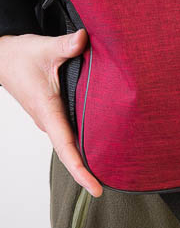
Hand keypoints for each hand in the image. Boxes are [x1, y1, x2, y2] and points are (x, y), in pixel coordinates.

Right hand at [0, 29, 102, 196]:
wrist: (3, 57)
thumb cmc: (21, 56)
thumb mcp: (44, 48)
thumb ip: (66, 45)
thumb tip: (83, 39)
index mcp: (47, 112)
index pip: (66, 147)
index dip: (81, 170)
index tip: (96, 188)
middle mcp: (48, 121)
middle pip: (72, 152)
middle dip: (92, 169)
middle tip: (120, 180)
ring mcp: (50, 119)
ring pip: (71, 142)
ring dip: (89, 154)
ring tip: (116, 167)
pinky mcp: (53, 113)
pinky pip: (70, 132)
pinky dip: (85, 140)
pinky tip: (104, 140)